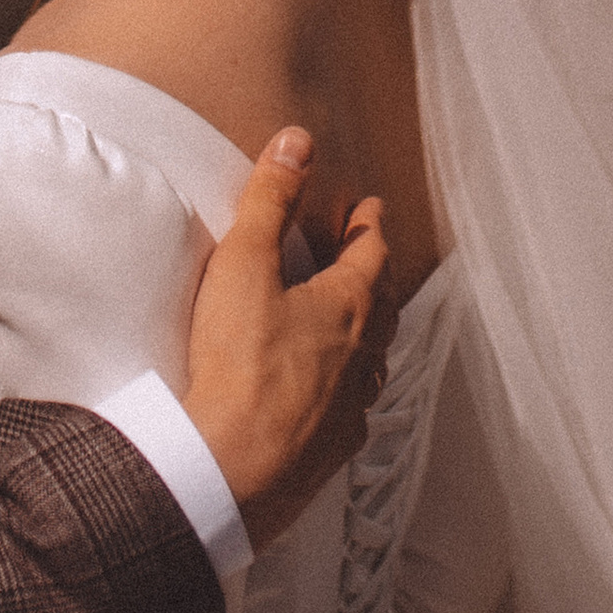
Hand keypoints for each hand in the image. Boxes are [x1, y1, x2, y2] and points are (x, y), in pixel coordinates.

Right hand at [180, 129, 396, 550]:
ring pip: (371, 360)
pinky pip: (351, 409)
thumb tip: (298, 143)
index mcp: (348, 309)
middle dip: (374, 275)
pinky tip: (332, 396)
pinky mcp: (329, 453)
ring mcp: (349, 410)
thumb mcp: (245, 265)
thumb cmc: (239, 366)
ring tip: (353, 321)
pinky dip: (347, 386)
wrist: (232, 470)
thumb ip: (270, 200)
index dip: (370, 228)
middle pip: (380, 307)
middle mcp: (361, 358)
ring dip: (365, 332)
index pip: (372, 255)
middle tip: (367, 255)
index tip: (372, 209)